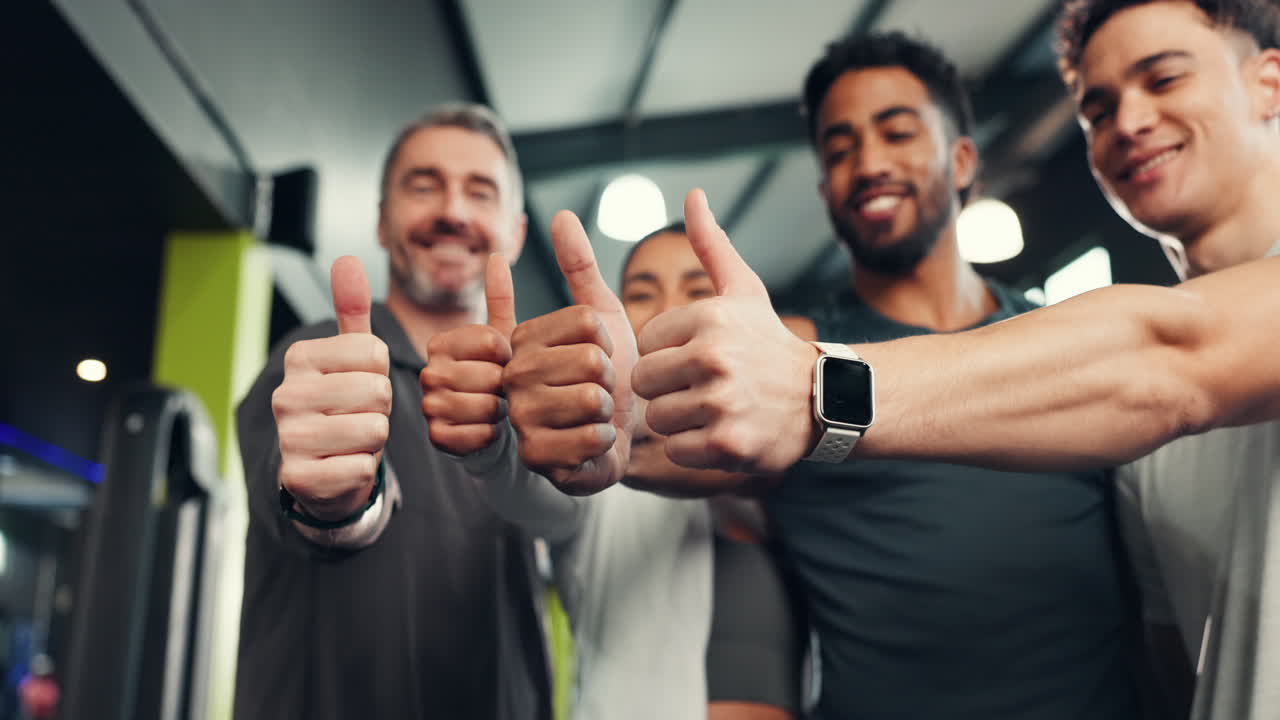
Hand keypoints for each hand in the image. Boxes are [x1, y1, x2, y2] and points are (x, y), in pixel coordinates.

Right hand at [271, 256, 390, 520]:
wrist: (322, 471)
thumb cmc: (343, 408)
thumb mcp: (349, 358)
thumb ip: (352, 311)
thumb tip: (348, 259)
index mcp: (300, 358)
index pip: (375, 353)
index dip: (380, 374)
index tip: (358, 386)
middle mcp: (286, 395)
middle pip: (378, 391)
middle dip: (380, 409)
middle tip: (357, 417)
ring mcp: (289, 439)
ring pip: (374, 430)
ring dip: (374, 441)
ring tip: (351, 441)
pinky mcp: (300, 478)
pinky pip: (363, 467)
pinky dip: (363, 470)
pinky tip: (342, 467)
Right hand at [421, 255, 516, 455]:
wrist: (494, 431)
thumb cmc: (501, 381)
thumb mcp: (504, 338)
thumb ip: (500, 298)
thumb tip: (497, 255)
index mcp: (442, 342)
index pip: (492, 342)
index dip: (512, 356)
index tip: (507, 364)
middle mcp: (428, 370)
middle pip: (491, 376)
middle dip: (509, 387)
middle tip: (504, 393)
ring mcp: (429, 405)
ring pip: (486, 405)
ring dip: (503, 412)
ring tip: (499, 410)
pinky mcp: (436, 437)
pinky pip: (479, 434)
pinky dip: (492, 435)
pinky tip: (490, 431)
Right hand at [504, 211, 637, 494]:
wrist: (610, 437)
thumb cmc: (606, 375)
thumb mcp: (599, 315)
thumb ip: (580, 266)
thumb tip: (562, 214)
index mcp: (522, 336)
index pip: (589, 322)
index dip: (609, 341)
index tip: (596, 356)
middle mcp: (512, 374)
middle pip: (593, 361)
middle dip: (611, 379)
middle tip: (596, 391)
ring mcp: (520, 417)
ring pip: (592, 398)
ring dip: (608, 410)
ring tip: (592, 416)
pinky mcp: (536, 456)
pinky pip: (593, 435)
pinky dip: (605, 441)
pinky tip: (591, 443)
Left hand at [632, 189, 819, 473]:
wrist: (823, 400)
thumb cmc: (770, 344)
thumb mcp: (744, 291)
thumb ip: (710, 245)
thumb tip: (693, 194)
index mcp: (710, 318)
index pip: (646, 343)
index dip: (667, 354)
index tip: (699, 358)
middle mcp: (714, 357)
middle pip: (645, 382)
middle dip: (667, 389)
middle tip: (703, 388)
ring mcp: (721, 403)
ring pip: (658, 418)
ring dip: (680, 420)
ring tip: (714, 410)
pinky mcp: (726, 444)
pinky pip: (677, 450)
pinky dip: (694, 449)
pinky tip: (721, 433)